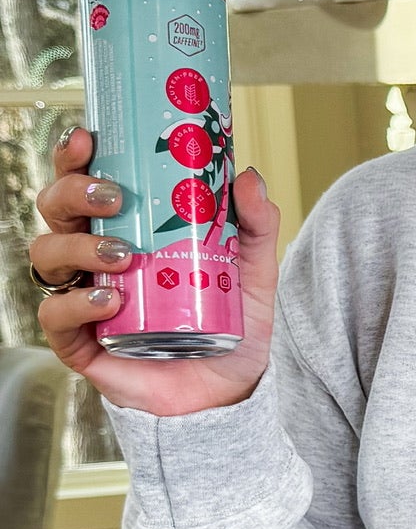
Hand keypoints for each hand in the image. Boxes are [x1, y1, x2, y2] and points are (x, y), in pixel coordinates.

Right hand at [31, 125, 278, 418]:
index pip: (85, 181)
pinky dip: (75, 303)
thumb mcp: (253, 272)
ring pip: (47, 254)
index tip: (89, 136)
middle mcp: (93, 257)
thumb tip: (248, 176)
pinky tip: (109, 300)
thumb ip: (254, 225)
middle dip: (73, 192)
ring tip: (123, 256)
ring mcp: (82, 297)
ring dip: (77, 246)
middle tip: (114, 198)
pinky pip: (54, 315)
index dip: (75, 155)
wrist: (230, 393)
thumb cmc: (229, 326)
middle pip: (55, 208)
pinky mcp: (80, 343)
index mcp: (124, 228)